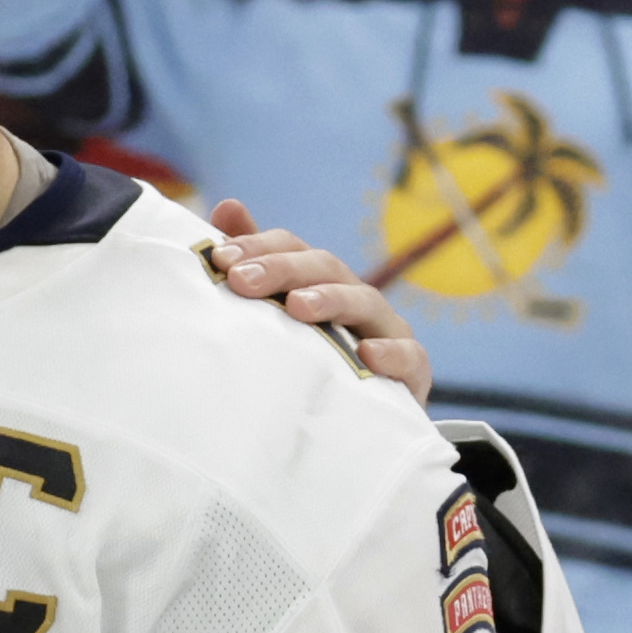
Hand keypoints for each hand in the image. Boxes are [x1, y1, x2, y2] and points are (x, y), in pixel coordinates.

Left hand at [198, 200, 431, 400]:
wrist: (357, 425)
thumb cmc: (313, 363)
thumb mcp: (278, 317)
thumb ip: (256, 265)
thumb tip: (228, 207)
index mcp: (321, 280)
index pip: (293, 247)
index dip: (258, 246)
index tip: (220, 261)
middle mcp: (354, 297)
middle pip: (325, 267)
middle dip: (283, 270)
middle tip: (243, 282)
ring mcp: (386, 331)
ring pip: (365, 302)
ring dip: (331, 300)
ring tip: (298, 308)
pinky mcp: (411, 373)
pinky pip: (410, 357)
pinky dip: (391, 353)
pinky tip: (367, 355)